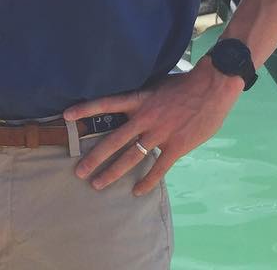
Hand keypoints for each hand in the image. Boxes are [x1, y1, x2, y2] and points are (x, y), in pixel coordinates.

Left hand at [63, 58, 242, 195]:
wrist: (211, 87)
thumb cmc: (184, 84)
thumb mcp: (156, 84)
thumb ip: (141, 97)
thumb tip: (128, 103)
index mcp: (138, 99)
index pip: (105, 103)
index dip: (85, 109)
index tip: (65, 116)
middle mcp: (144, 118)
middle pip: (114, 140)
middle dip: (95, 158)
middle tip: (78, 172)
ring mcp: (159, 134)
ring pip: (131, 158)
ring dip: (113, 173)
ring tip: (97, 184)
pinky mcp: (176, 146)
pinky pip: (158, 168)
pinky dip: (147, 182)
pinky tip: (136, 192)